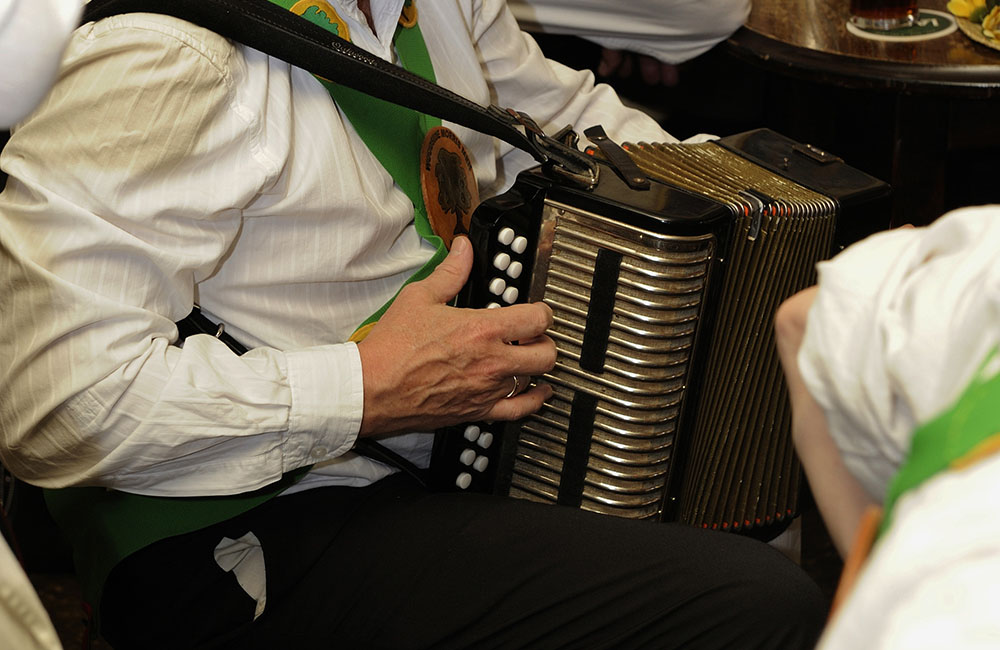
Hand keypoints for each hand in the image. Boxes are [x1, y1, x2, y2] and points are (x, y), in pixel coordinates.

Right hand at [356, 236, 555, 436]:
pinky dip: (535, 400)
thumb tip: (462, 250)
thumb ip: (449, 273)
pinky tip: (538, 392)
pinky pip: (521, 410)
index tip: (537, 311)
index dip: (543, 312)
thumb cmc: (392, 349)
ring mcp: (488, 389)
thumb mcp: (419, 297)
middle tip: (534, 335)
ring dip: (535, 366)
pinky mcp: (479, 411)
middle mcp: (492, 362)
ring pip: (535, 379)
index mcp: (482, 330)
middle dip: (545, 340)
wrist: (374, 388)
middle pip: (546, 352)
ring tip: (527, 357)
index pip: (538, 319)